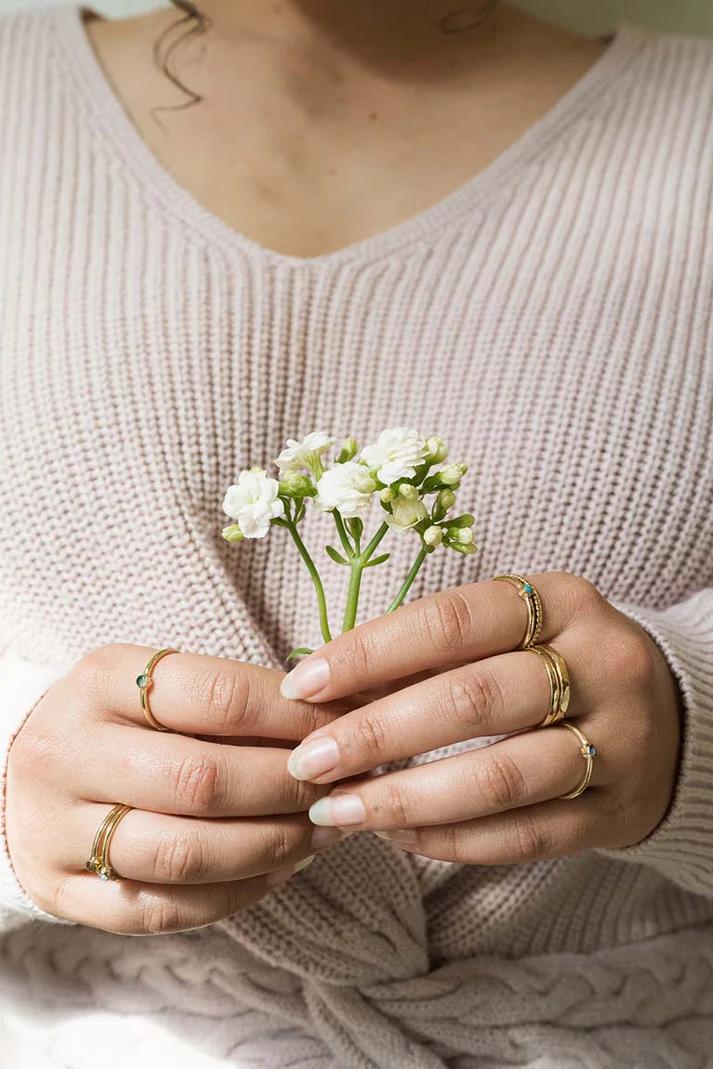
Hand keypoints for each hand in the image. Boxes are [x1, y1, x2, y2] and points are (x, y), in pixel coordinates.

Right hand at [6, 644, 347, 933]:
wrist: (13, 770)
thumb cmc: (116, 721)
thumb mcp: (155, 685)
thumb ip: (231, 700)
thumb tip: (341, 716)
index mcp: (100, 682)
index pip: (216, 697)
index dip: (294, 718)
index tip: (345, 727)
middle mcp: (69, 752)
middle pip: (202, 780)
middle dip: (289, 788)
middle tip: (341, 787)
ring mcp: (56, 828)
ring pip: (184, 854)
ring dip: (271, 847)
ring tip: (321, 832)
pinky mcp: (58, 890)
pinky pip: (160, 910)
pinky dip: (233, 896)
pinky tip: (277, 872)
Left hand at [279, 572, 682, 863]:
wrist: (669, 717)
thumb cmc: (558, 663)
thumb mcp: (514, 631)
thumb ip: (434, 652)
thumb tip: (327, 687)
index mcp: (564, 602)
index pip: (454, 620)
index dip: (371, 652)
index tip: (303, 684)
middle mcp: (601, 664)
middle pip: (474, 700)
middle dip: (376, 733)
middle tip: (308, 761)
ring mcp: (619, 742)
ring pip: (501, 777)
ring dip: (405, 798)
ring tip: (337, 810)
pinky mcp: (618, 811)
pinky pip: (525, 835)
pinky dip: (452, 840)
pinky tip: (398, 837)